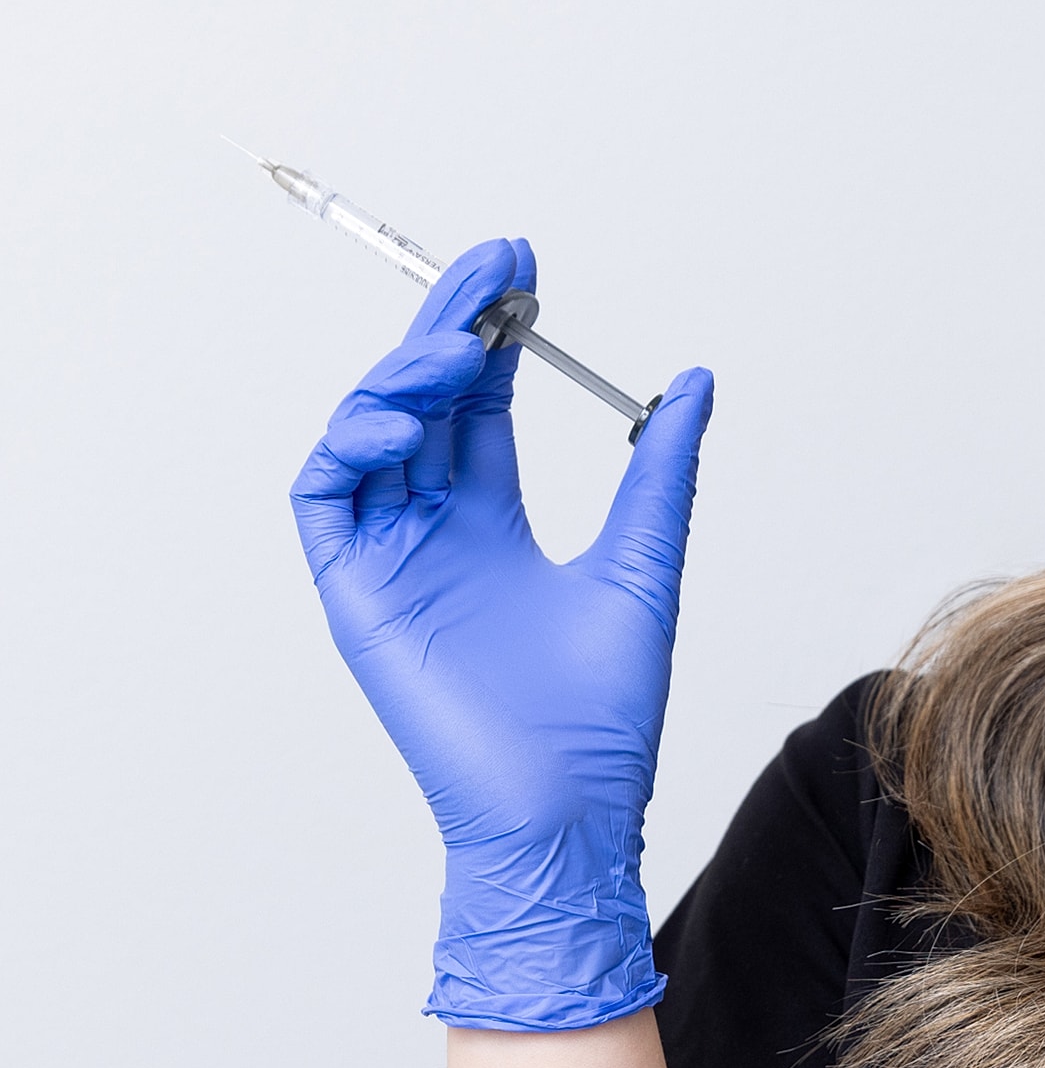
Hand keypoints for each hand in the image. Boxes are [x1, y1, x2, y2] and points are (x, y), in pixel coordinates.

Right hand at [290, 237, 714, 1029]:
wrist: (573, 806)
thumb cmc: (606, 712)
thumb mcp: (644, 561)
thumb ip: (659, 470)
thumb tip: (695, 382)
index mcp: (492, 526)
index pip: (476, 405)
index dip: (491, 333)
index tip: (523, 269)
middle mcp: (432, 533)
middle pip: (420, 402)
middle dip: (448, 324)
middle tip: (493, 261)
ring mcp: (389, 560)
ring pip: (368, 433)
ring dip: (404, 375)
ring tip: (463, 342)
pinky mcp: (355, 594)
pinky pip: (326, 498)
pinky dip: (353, 443)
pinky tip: (405, 415)